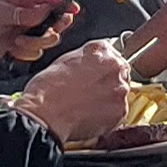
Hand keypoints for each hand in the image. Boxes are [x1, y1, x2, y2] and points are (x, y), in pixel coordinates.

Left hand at [0, 0, 73, 66]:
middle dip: (51, 29)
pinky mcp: (24, 45)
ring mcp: (28, 30)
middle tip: (44, 32)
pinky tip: (12, 49)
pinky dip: (25, 52)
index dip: (64, 5)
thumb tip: (47, 10)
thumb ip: (26, 13)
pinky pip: (36, 51)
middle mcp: (30, 13)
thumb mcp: (2, 11)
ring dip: (34, 43)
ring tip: (17, 41)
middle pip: (57, 21)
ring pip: (48, 39)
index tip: (74, 11)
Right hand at [9, 40, 129, 144]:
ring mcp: (120, 89)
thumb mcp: (64, 60)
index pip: (111, 55)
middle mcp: (115, 66)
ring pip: (120, 94)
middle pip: (120, 73)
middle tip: (90, 93)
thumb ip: (85, 59)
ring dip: (109, 100)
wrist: (45, 113)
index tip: (94, 76)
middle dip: (108, 83)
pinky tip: (90, 116)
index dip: (101, 68)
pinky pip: (119, 113)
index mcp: (101, 49)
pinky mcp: (121, 110)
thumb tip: (90, 66)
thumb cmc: (47, 89)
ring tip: (87, 106)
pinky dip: (108, 116)